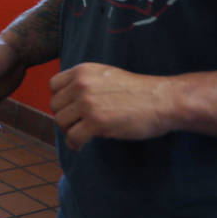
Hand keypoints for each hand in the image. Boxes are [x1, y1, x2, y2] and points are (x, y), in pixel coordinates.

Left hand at [50, 62, 171, 150]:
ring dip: (69, 131)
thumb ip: (85, 82)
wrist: (162, 100)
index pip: (54, 85)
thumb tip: (68, 99)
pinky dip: (74, 144)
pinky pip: (73, 137)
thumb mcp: (105, 75)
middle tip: (76, 125)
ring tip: (79, 136)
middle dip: (65, 116)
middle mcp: (81, 84)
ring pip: (61, 121)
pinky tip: (79, 146)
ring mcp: (88, 103)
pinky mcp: (96, 122)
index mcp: (83, 71)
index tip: (69, 109)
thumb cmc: (138, 91)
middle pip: (55, 105)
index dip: (61, 99)